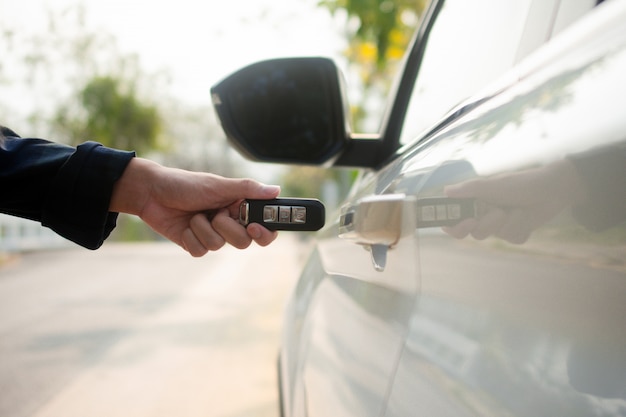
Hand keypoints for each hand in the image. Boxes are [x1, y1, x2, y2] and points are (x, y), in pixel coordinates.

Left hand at [110, 158, 280, 255]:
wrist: (151, 192)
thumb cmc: (185, 184)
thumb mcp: (218, 185)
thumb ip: (247, 189)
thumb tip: (276, 190)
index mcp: (239, 206)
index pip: (263, 226)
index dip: (264, 231)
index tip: (253, 226)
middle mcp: (228, 221)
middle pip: (244, 241)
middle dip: (228, 229)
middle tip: (217, 215)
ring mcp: (212, 234)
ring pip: (220, 246)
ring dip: (204, 228)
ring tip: (195, 215)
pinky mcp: (195, 243)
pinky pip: (201, 251)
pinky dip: (191, 237)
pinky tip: (184, 226)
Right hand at [443, 160, 586, 243]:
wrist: (552, 189)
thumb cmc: (520, 183)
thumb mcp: (493, 185)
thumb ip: (469, 190)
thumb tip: (445, 191)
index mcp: (475, 202)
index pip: (455, 220)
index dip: (455, 226)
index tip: (466, 223)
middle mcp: (484, 214)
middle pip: (475, 233)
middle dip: (490, 223)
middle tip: (499, 212)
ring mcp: (500, 225)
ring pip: (496, 236)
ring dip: (509, 223)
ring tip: (518, 209)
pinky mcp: (516, 232)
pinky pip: (512, 239)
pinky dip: (521, 229)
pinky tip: (527, 217)